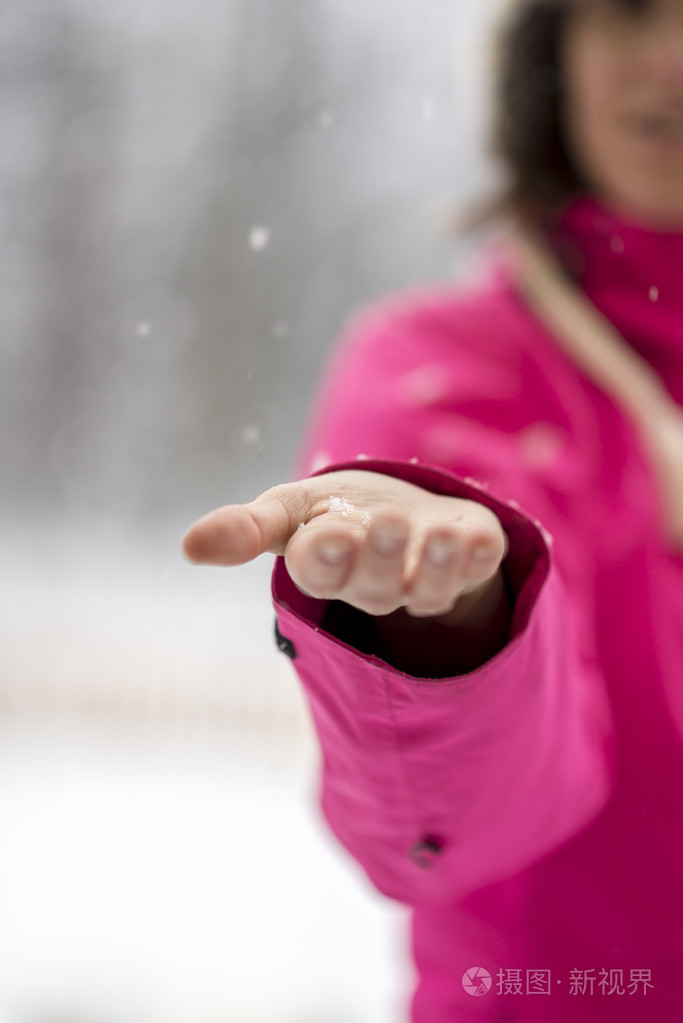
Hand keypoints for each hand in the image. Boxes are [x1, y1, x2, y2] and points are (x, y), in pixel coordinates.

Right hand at [181, 470, 508, 620]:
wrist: (403, 512)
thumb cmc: (338, 515)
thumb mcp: (291, 511)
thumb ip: (246, 528)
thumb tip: (189, 547)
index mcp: (328, 568)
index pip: (320, 573)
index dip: (325, 559)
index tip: (325, 536)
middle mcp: (376, 582)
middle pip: (375, 586)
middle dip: (378, 557)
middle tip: (381, 522)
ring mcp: (424, 578)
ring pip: (428, 590)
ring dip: (434, 566)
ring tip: (436, 534)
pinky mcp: (468, 563)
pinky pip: (476, 570)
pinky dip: (478, 556)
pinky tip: (476, 537)